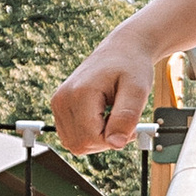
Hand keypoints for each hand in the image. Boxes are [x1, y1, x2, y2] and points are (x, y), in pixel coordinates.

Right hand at [53, 35, 154, 152]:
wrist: (121, 51)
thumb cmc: (131, 66)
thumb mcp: (137, 90)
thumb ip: (127, 117)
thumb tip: (116, 144)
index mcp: (79, 93)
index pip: (91, 138)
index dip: (114, 139)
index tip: (130, 125)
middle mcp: (62, 99)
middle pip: (80, 144)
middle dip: (106, 140)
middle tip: (123, 121)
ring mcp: (58, 104)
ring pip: (75, 144)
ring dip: (98, 139)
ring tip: (113, 117)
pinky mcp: (59, 108)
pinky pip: (72, 137)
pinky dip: (90, 135)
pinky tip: (103, 118)